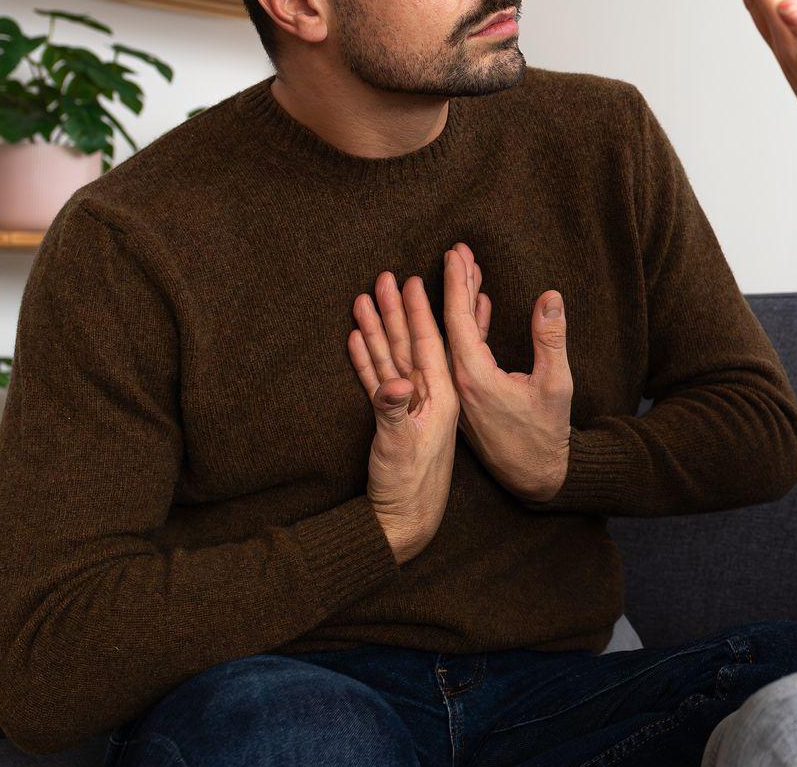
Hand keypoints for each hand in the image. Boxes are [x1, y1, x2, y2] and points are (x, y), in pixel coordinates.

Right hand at [348, 272, 458, 563]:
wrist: (404, 521)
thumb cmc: (408, 486)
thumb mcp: (402, 447)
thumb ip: (395, 412)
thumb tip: (393, 384)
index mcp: (440, 396)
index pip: (430, 344)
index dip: (420, 311)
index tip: (414, 279)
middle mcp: (427, 396)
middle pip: (410, 343)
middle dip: (397, 310)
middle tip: (386, 275)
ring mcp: (409, 406)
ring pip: (392, 357)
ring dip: (379, 328)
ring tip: (364, 298)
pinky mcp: (393, 418)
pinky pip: (379, 379)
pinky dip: (368, 358)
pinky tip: (357, 338)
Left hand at [438, 243, 573, 503]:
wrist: (535, 476)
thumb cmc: (546, 433)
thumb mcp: (556, 384)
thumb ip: (550, 339)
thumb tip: (550, 296)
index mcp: (474, 377)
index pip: (458, 321)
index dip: (456, 284)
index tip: (454, 255)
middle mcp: (459, 382)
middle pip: (451, 325)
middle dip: (454, 286)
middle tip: (456, 251)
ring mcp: (461, 391)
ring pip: (455, 338)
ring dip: (461, 305)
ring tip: (466, 272)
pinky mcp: (469, 397)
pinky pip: (463, 353)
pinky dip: (471, 327)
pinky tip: (480, 308)